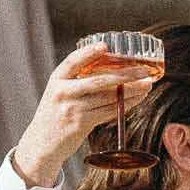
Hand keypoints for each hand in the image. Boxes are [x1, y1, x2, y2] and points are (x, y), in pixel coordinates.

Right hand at [11, 42, 162, 185]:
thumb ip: (78, 81)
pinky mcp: (81, 124)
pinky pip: (108, 112)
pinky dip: (125, 105)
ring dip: (131, 91)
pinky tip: (136, 99)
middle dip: (125, 74)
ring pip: (108, 97)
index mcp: (57, 79)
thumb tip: (112, 71)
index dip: (88, 53)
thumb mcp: (60, 92)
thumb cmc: (56, 114)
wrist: (41, 143)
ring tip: (147, 85)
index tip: (105, 46)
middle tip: (144, 70)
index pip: (73, 61)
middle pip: (99, 80)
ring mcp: (72, 109)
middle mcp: (63, 92)